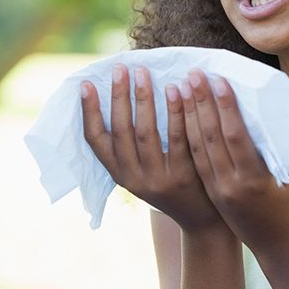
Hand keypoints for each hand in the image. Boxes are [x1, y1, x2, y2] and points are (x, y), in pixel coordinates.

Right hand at [81, 64, 223, 232]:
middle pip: (121, 131)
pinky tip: (176, 89)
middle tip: (120, 68)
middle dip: (119, 97)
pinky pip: (178, 137)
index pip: (96, 141)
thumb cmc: (171, 183)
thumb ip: (133, 146)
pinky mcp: (184, 176)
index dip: (89, 112)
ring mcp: (159, 179)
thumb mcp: (144, 171)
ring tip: (143, 72)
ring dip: (143, 99)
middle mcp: (134, 178)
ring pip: (146, 133)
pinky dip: (175, 111)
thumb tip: (123, 96)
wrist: (202, 220)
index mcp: (120, 174)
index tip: (87, 84)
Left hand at [179, 68, 288, 253]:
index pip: (236, 136)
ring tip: (180, 87)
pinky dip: (186, 133)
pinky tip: (181, 113)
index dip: (226, 106)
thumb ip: (273, 145)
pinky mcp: (210, 190)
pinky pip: (194, 158)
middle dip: (201, 103)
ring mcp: (217, 189)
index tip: (218, 79)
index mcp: (256, 179)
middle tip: (194, 74)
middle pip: (211, 137)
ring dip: (187, 115)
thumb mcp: (287, 173)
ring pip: (196, 147)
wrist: (277, 243)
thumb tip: (262, 107)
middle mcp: (231, 185)